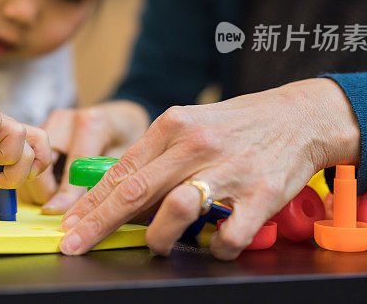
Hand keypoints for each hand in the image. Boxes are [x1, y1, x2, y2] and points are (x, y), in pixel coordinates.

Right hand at [18, 101, 148, 212]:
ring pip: (29, 161)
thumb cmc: (127, 139)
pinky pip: (29, 158)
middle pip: (41, 161)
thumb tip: (92, 213)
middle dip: (44, 191)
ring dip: (37, 185)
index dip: (64, 194)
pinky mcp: (41, 128)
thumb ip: (107, 181)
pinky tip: (52, 185)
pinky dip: (36, 177)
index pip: (73, 165)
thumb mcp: (128, 160)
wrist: (121, 117)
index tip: (55, 213)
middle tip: (57, 208)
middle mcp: (66, 119)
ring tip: (57, 197)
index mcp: (92, 124)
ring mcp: (50, 122)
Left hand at [58, 78, 359, 259]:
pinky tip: (215, 245)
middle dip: (98, 223)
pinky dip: (216, 249)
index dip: (89, 201)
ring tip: (159, 244)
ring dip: (159, 238)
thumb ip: (154, 156)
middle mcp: (196, 145)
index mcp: (172, 126)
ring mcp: (228, 169)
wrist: (299, 116)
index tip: (67, 223)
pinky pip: (229, 236)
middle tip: (75, 245)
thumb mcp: (189, 126)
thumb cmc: (236, 126)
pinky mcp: (260, 194)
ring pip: (176, 211)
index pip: (120, 170)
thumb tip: (113, 192)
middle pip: (135, 191)